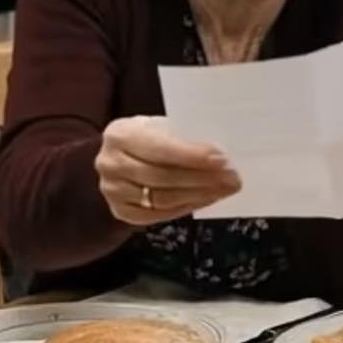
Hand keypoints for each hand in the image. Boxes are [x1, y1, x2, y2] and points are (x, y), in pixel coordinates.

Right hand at [95, 116, 241, 226]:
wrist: (122, 155)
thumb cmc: (150, 136)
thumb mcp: (161, 127)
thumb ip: (183, 138)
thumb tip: (221, 156)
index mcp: (120, 134)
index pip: (160, 149)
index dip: (192, 156)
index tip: (222, 160)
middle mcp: (110, 163)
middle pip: (162, 177)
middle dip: (202, 178)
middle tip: (232, 178)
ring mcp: (112, 190)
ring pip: (162, 199)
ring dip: (199, 195)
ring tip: (225, 189)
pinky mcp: (120, 211)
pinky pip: (157, 215)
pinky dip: (185, 207)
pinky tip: (206, 199)